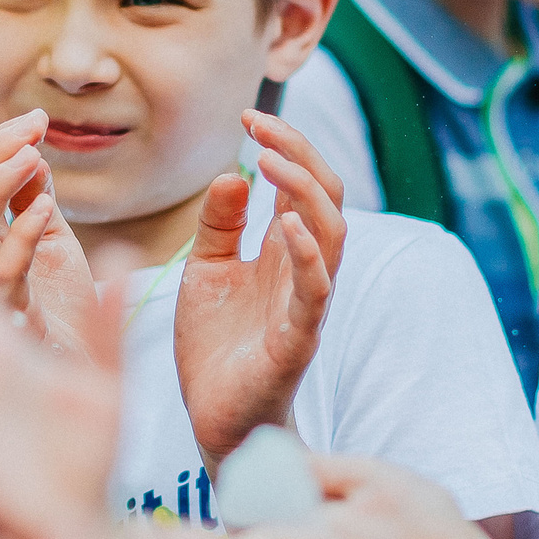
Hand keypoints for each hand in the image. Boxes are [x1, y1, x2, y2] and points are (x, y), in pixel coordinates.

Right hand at [0, 111, 101, 361]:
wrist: (83, 371)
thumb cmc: (63, 311)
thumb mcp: (53, 246)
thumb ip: (36, 203)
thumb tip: (32, 154)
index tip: (37, 117)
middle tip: (30, 130)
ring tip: (30, 157)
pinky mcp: (8, 325)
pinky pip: (6, 277)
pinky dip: (21, 237)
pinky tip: (45, 208)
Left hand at [174, 112, 346, 467]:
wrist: (215, 421)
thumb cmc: (216, 349)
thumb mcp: (205, 272)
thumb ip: (219, 226)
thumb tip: (233, 173)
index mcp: (282, 251)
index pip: (301, 184)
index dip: (283, 146)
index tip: (247, 117)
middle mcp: (303, 270)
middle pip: (327, 197)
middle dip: (300, 154)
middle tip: (259, 127)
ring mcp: (306, 303)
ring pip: (332, 234)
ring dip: (305, 193)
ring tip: (271, 162)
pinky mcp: (299, 339)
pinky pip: (317, 291)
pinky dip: (308, 254)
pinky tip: (285, 225)